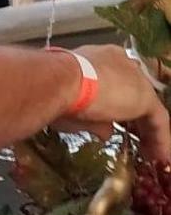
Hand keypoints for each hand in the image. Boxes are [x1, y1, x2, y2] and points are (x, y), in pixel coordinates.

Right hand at [54, 45, 170, 161]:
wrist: (59, 80)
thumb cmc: (55, 87)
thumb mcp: (73, 103)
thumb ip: (94, 117)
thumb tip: (105, 131)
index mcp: (98, 58)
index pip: (113, 80)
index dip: (114, 101)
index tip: (113, 120)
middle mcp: (120, 62)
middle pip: (133, 91)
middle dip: (134, 116)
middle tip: (133, 138)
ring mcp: (135, 77)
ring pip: (147, 106)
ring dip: (148, 130)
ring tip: (148, 152)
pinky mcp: (145, 96)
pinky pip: (158, 120)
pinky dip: (160, 139)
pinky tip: (158, 155)